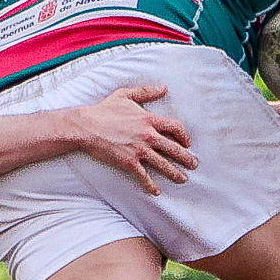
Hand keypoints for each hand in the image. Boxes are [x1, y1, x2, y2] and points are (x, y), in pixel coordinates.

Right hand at [71, 85, 196, 194]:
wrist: (85, 126)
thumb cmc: (104, 110)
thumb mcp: (125, 95)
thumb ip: (146, 91)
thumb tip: (163, 88)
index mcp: (148, 119)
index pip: (175, 127)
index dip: (184, 136)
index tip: (187, 143)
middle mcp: (147, 135)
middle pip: (174, 148)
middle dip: (186, 158)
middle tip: (193, 164)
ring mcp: (139, 150)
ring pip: (163, 164)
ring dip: (175, 173)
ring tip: (183, 179)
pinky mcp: (128, 162)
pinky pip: (144, 176)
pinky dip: (150, 185)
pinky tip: (156, 191)